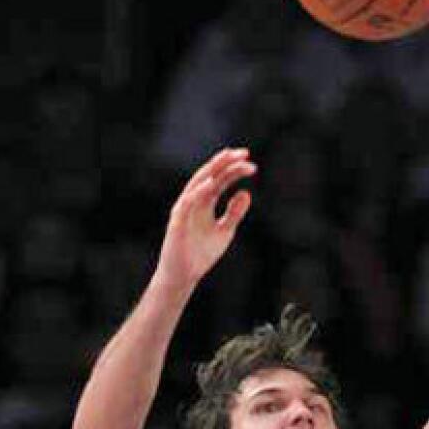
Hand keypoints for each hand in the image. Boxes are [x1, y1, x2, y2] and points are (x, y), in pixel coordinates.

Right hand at [156, 147, 255, 288]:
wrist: (184, 276)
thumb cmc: (201, 253)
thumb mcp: (225, 231)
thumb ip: (234, 212)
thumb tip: (246, 193)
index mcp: (204, 202)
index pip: (219, 180)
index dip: (233, 169)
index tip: (250, 161)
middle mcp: (193, 201)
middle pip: (209, 176)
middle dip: (225, 163)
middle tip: (244, 153)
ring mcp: (184, 209)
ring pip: (198, 183)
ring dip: (214, 170)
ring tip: (229, 158)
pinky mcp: (178, 221)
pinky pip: (188, 202)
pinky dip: (199, 191)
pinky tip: (212, 182)